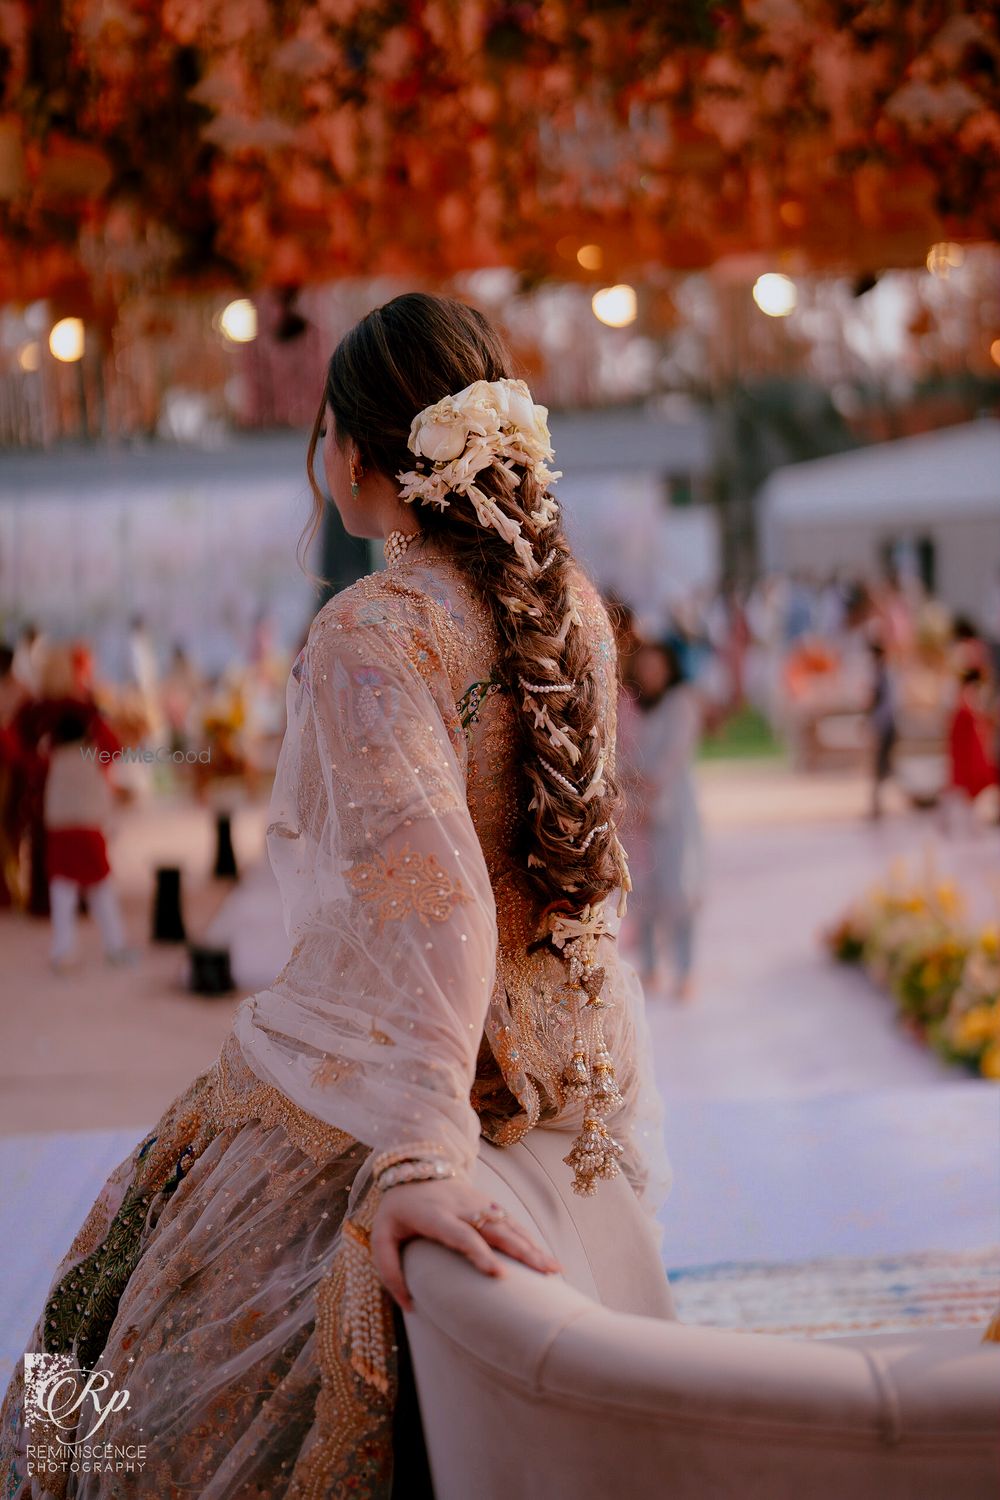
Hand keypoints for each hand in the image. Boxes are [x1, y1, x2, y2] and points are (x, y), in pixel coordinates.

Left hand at [370, 1176, 561, 1311]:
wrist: (412, 1167)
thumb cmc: (396, 1211)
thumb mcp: (381, 1237)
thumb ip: (390, 1272)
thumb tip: (411, 1306)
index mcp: (434, 1215)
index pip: (461, 1234)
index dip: (479, 1253)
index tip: (499, 1274)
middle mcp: (461, 1207)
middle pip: (494, 1229)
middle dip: (521, 1252)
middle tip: (543, 1275)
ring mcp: (477, 1202)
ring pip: (509, 1224)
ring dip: (532, 1247)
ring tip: (554, 1270)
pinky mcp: (486, 1203)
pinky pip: (511, 1222)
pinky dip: (530, 1240)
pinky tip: (546, 1257)